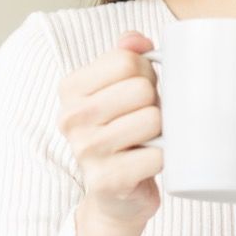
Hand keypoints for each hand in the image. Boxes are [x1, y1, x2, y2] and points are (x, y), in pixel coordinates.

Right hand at [57, 30, 164, 232]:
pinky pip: (158, 155)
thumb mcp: (118, 88)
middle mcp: (71, 118)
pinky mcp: (107, 180)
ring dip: (162, 130)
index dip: (147, 73)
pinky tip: (148, 162)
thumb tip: (138, 40)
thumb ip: (126, 55)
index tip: (139, 92)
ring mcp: (86, 151)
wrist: (116, 195)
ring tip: (147, 139)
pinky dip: (164, 157)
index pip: (127, 60)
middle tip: (146, 119)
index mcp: (71, 88)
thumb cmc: (122, 131)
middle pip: (142, 89)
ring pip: (153, 119)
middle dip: (155, 102)